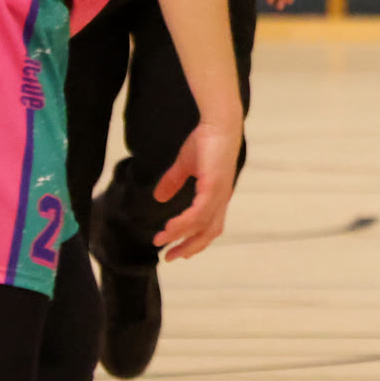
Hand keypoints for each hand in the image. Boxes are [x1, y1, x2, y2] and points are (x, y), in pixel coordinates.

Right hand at [153, 118, 242, 259]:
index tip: (177, 251)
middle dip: (189, 247)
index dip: (194, 241)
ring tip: (161, 240)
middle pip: (208, 233)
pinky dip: (185, 223)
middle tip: (169, 257)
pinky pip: (199, 213)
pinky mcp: (214, 187)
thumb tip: (158, 197)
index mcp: (217, 197)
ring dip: (180, 236)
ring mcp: (219, 194)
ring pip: (201, 226)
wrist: (218, 123)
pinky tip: (170, 227)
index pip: (209, 227)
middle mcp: (221, 200)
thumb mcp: (184, 165)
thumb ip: (173, 182)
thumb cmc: (206, 141)